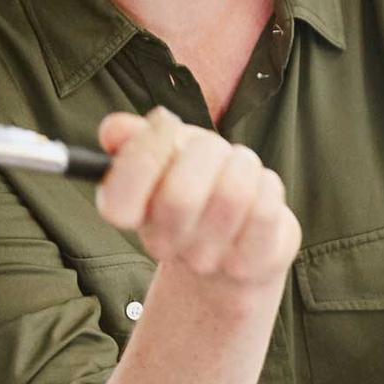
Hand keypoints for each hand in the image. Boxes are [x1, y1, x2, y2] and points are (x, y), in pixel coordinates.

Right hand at [96, 109, 300, 292]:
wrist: (236, 248)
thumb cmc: (196, 187)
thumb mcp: (164, 155)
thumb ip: (134, 137)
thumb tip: (116, 130)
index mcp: (133, 216)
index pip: (117, 200)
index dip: (144, 150)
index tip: (165, 121)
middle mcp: (165, 244)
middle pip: (180, 197)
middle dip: (204, 150)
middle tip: (211, 146)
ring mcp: (208, 259)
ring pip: (231, 196)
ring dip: (241, 163)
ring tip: (239, 164)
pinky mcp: (252, 262)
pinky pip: (265, 210)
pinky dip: (266, 184)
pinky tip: (259, 188)